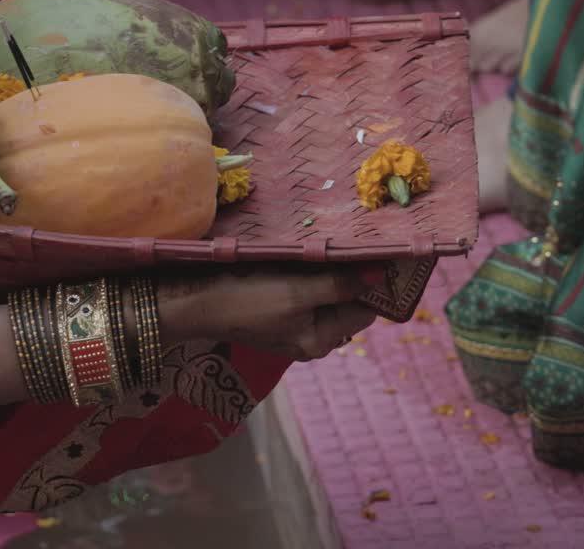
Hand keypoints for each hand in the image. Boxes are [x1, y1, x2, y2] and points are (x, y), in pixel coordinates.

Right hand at [157, 265, 384, 360]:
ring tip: (330, 246)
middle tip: (356, 241)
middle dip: (352, 274)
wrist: (197, 302)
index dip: (377, 282)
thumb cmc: (248, 299)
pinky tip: (304, 257)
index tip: (386, 251)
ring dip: (330, 271)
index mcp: (320, 340)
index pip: (365, 309)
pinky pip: (307, 291)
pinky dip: (310, 274)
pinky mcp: (277, 312)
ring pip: (327, 294)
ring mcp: (294, 326)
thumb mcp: (297, 292)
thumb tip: (382, 274)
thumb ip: (340, 285)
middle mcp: (311, 338)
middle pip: (347, 302)